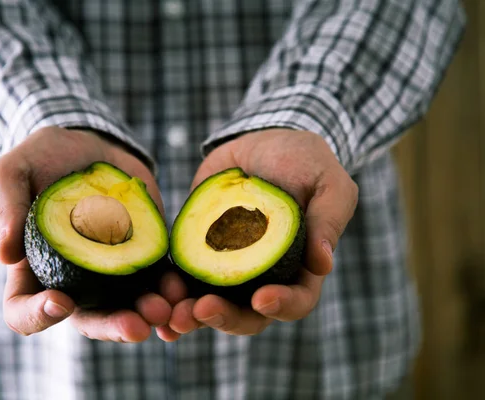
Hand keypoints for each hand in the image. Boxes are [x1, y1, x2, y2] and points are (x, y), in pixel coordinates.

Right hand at [0, 127, 184, 340]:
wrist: (92, 146)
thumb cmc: (44, 159)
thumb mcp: (13, 171)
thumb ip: (5, 206)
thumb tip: (5, 255)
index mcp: (34, 270)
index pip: (24, 311)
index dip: (38, 316)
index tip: (60, 301)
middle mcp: (75, 281)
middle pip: (89, 320)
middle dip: (113, 327)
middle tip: (136, 326)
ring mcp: (112, 272)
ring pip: (129, 307)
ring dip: (149, 314)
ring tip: (168, 309)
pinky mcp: (143, 256)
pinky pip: (158, 281)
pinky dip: (171, 289)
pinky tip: (183, 289)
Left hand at [166, 129, 357, 336]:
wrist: (259, 142)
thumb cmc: (303, 161)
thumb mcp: (327, 182)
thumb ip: (328, 220)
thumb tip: (323, 265)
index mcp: (300, 269)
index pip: (296, 301)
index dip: (282, 306)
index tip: (261, 298)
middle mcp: (264, 277)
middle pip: (248, 315)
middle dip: (225, 318)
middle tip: (202, 310)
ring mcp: (229, 268)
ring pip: (212, 305)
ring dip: (192, 315)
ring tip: (172, 314)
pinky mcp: (200, 253)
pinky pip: (185, 280)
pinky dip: (171, 293)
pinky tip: (156, 296)